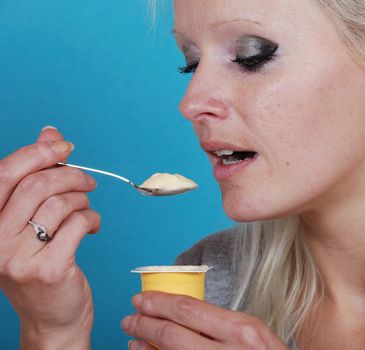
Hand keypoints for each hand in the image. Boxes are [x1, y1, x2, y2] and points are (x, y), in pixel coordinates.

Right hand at [0, 127, 99, 348]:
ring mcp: (20, 258)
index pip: (5, 174)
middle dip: (71, 175)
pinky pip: (78, 224)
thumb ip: (36, 179)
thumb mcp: (29, 223)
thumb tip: (50, 134)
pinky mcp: (50, 269)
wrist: (52, 318)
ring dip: (83, 199)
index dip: (37, 153)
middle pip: (37, 185)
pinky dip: (92, 218)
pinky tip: (91, 226)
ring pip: (61, 203)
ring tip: (86, 208)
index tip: (63, 147)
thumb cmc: (41, 266)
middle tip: (87, 181)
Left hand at [122, 291, 288, 349]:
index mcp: (241, 330)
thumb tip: (185, 314)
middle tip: (130, 318)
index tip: (142, 298)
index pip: (189, 309)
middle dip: (145, 324)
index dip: (159, 302)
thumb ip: (223, 325)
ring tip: (133, 337)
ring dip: (145, 346)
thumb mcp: (254, 334)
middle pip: (172, 333)